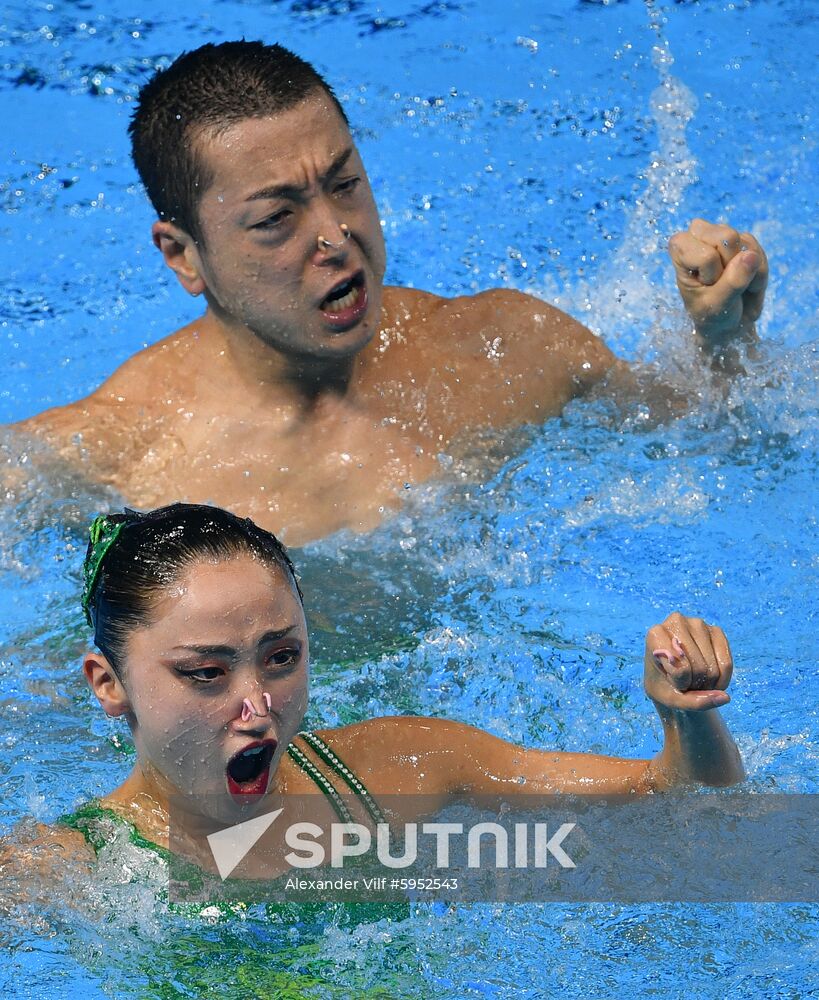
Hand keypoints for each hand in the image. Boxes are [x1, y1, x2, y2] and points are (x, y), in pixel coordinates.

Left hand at [644, 612, 732, 711]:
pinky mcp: (715, 630)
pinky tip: (711, 680)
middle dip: (695, 684)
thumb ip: (695, 702)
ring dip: (708, 684)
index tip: (671, 680)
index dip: (680, 683)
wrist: (672, 678)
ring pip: (713, 668)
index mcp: (655, 634)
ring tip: (694, 680)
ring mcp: (698, 624)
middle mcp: (676, 622)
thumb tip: (725, 697)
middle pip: (699, 668)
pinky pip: (726, 664)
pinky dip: (722, 680)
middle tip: (685, 682)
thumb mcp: (671, 699)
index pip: (679, 667)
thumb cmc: (665, 686)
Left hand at [668, 218, 767, 345]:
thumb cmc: (711, 313)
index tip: (706, 286)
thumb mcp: (717, 305)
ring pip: (747, 245)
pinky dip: (758, 274)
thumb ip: (732, 282)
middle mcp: (699, 234)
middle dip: (731, 267)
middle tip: (721, 283)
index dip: (713, 275)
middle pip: (728, 237)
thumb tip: (751, 256)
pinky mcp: (745, 240)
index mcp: (680, 246)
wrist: (727, 322)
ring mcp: (724, 234)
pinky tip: (746, 282)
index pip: (707, 255)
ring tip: (734, 285)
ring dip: (747, 272)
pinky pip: (760, 253)